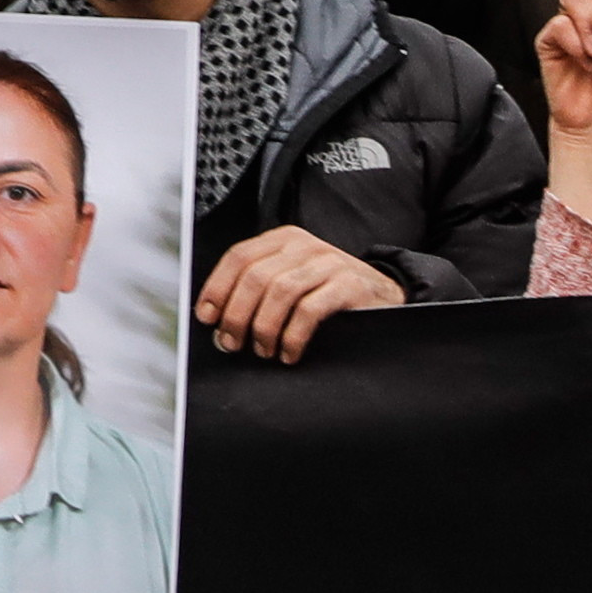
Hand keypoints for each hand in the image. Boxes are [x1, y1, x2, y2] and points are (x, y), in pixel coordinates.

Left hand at [193, 226, 405, 361]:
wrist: (386, 296)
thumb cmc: (329, 294)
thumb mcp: (292, 280)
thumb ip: (259, 289)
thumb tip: (216, 319)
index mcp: (283, 239)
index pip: (238, 257)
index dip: (217, 287)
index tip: (206, 316)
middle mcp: (304, 246)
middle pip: (255, 276)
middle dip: (236, 314)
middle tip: (231, 343)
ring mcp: (328, 263)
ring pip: (279, 292)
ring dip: (263, 327)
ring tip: (263, 351)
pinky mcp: (349, 285)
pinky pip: (310, 310)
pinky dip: (292, 336)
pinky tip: (288, 352)